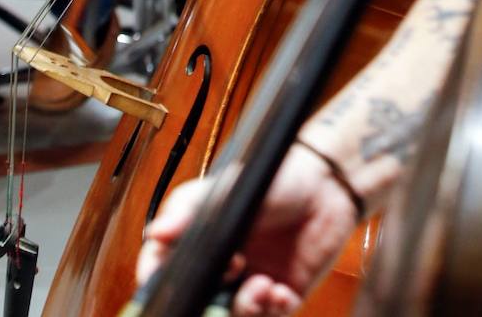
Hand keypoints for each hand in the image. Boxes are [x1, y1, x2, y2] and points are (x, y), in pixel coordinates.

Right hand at [136, 144, 360, 315]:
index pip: (167, 269)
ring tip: (262, 286)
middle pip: (199, 302)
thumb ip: (189, 210)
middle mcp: (224, 267)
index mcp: (203, 241)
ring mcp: (252, 283)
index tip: (158, 286)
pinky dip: (272, 311)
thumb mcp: (227, 189)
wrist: (326, 183)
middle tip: (228, 277)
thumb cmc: (275, 178)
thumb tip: (155, 233)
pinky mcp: (283, 296)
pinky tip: (281, 291)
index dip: (158, 281)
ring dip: (245, 310)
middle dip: (207, 304)